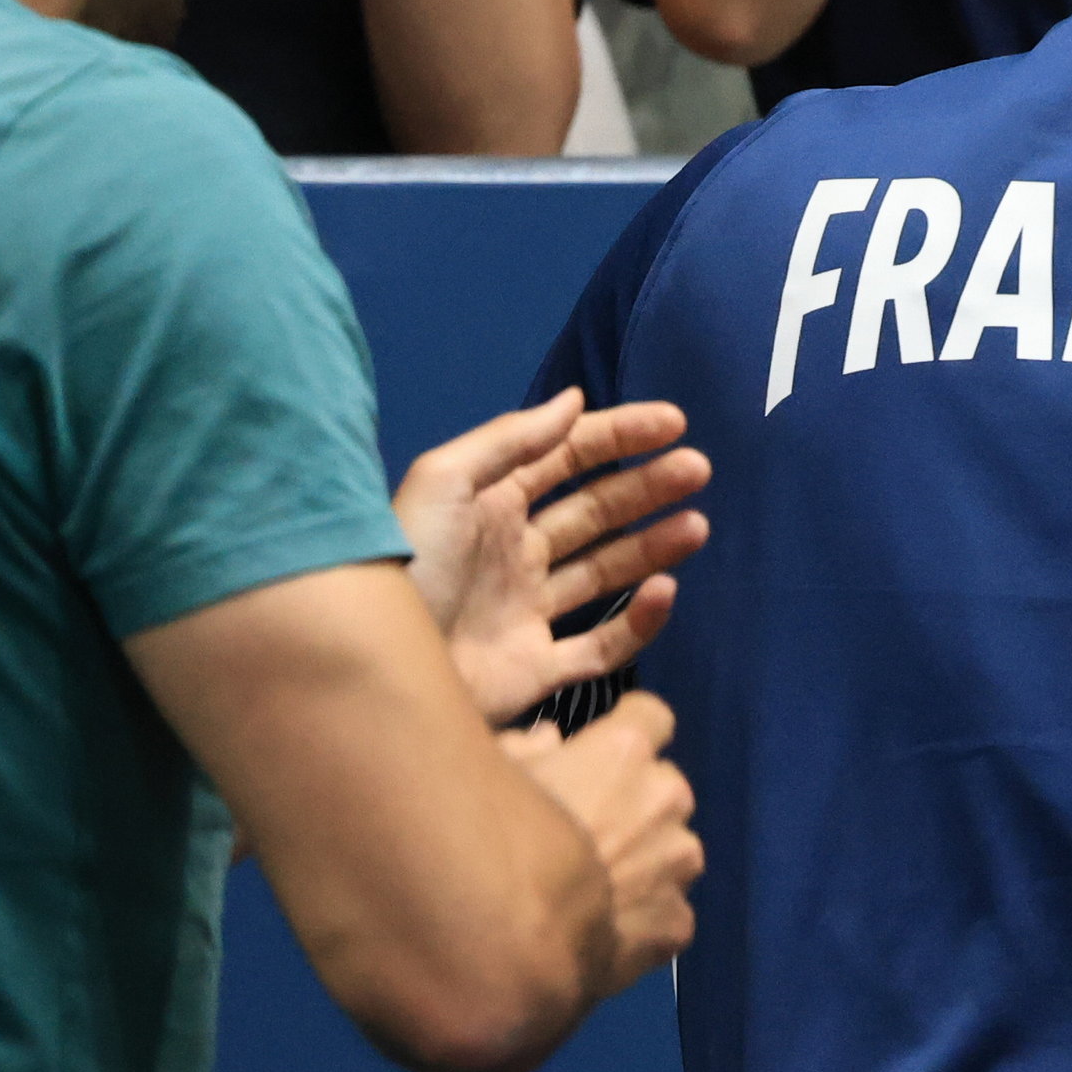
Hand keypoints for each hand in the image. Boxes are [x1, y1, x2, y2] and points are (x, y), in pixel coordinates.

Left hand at [395, 388, 713, 725]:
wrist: (374, 670)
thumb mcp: (442, 482)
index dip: (619, 436)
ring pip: (607, 573)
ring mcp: (527, 614)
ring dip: (654, 545)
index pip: (566, 458)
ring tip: (696, 527)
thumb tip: (575, 400)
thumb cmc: (407, 567)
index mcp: (490, 506)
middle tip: (697, 469)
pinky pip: (602, 647)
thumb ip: (510, 440)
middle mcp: (514, 554)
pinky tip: (665, 591)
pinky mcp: (536, 670)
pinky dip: (640, 622)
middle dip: (646, 486)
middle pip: (594, 512)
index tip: (674, 424)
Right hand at [509, 689, 699, 983]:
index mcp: (625, 752)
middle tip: (589, 834)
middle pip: (662, 787)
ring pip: (671, 848)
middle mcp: (667, 796)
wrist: (507, 948)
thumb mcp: (491, 781)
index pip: (652, 717)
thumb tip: (551, 741)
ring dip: (645, 860)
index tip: (607, 753)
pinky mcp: (677, 919)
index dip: (629, 732)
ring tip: (594, 889)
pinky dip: (642, 918)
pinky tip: (600, 932)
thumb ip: (526, 749)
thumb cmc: (488, 848)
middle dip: (635, 804)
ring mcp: (679, 860)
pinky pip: (666, 909)